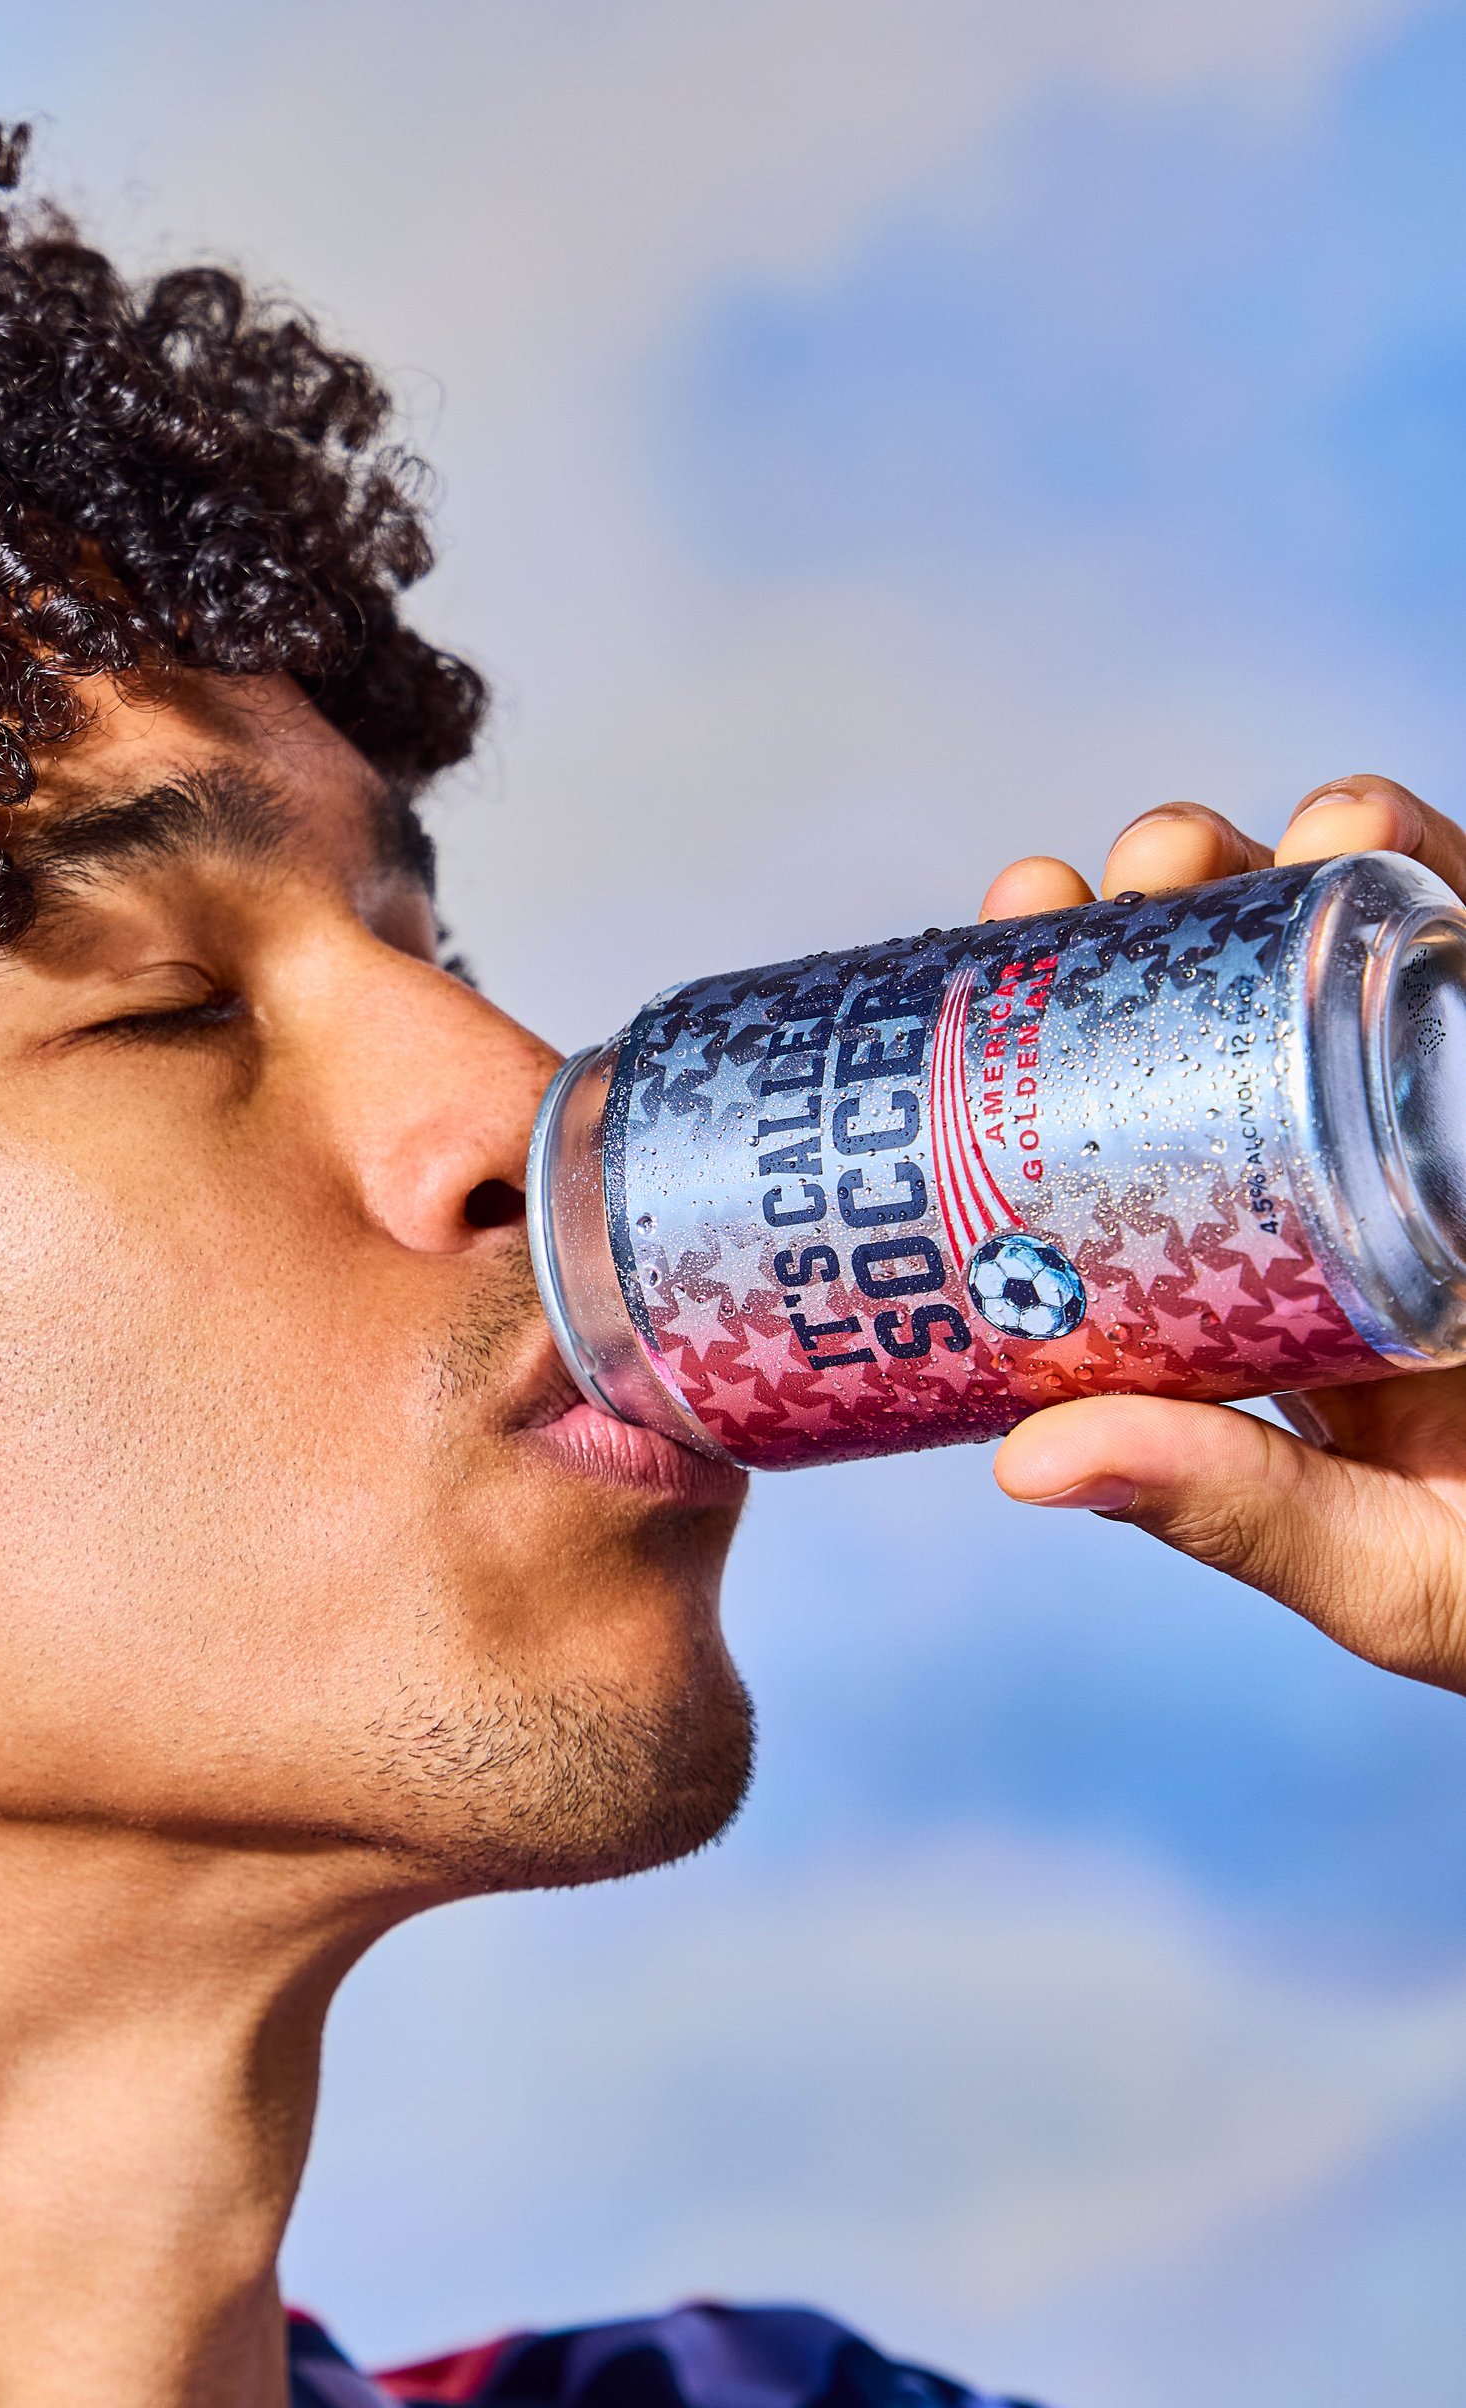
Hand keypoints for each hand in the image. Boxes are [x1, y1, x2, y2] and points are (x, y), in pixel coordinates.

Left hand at [982, 776, 1465, 1691]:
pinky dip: (1437, 874)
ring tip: (1226, 847)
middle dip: (1150, 913)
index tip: (988, 943)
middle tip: (1078, 883)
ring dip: (1278, 864)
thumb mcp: (1384, 1566)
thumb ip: (1234, 1507)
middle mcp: (1352, 1182)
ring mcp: (1457, 1123)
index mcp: (1266, 1286)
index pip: (1136, 1133)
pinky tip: (1370, 841)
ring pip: (1358, 952)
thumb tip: (1022, 1465)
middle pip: (1226, 1008)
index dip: (1055, 1021)